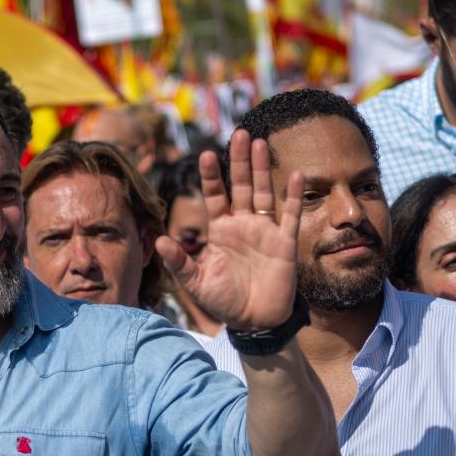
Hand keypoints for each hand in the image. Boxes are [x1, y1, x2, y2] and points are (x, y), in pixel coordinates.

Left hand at [155, 130, 302, 331]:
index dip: (211, 175)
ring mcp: (265, 231)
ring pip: (264, 193)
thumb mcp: (196, 283)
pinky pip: (290, 215)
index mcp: (221, 229)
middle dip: (239, 160)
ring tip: (260, 143)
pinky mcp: (284, 242)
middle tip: (239, 133)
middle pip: (240, 185)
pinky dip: (293, 196)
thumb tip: (160, 241)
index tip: (205, 154)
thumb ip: (179, 262)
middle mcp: (243, 224)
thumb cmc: (224, 301)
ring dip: (262, 169)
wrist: (255, 321)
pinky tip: (296, 175)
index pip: (214, 195)